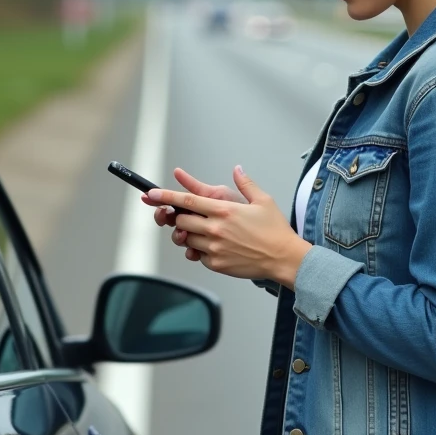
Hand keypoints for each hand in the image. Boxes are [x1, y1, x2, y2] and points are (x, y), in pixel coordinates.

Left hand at [147, 165, 310, 287]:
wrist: (283, 258)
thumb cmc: (275, 230)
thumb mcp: (263, 200)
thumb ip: (246, 184)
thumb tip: (237, 169)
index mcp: (224, 210)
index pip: (187, 200)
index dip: (166, 196)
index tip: (151, 194)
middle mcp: (215, 229)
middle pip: (181, 221)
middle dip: (181, 218)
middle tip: (190, 217)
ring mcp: (214, 248)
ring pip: (187, 240)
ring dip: (190, 235)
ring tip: (207, 233)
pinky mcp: (216, 264)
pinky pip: (198, 256)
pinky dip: (201, 251)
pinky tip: (217, 247)